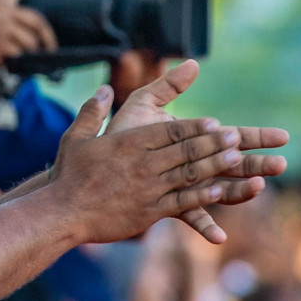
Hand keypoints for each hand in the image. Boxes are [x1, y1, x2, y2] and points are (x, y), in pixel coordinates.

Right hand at [0, 0, 59, 72]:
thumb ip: (2, 6)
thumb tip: (25, 18)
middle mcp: (2, 9)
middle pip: (38, 20)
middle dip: (48, 37)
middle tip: (51, 46)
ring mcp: (2, 26)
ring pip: (30, 41)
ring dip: (26, 52)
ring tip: (14, 54)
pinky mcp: (1, 44)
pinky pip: (19, 55)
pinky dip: (13, 60)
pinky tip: (1, 59)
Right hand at [45, 86, 253, 243]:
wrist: (63, 212)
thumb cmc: (69, 175)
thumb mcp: (76, 136)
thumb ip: (93, 110)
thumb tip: (105, 88)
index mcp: (129, 143)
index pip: (169, 130)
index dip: (194, 126)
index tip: (214, 122)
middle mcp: (143, 164)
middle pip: (185, 150)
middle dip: (213, 143)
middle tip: (237, 137)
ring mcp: (148, 188)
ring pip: (188, 174)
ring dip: (214, 165)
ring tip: (236, 159)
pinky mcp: (149, 211)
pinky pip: (181, 202)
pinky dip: (202, 196)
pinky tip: (219, 190)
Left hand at [107, 59, 288, 242]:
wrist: (96, 162)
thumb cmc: (121, 132)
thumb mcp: (143, 103)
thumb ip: (168, 85)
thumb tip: (192, 62)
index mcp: (194, 140)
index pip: (233, 137)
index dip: (258, 137)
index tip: (283, 137)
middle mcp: (195, 165)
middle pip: (234, 165)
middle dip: (258, 164)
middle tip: (281, 165)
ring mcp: (185, 185)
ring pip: (220, 190)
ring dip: (240, 192)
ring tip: (258, 188)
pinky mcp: (169, 203)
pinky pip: (189, 216)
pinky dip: (204, 226)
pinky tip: (219, 238)